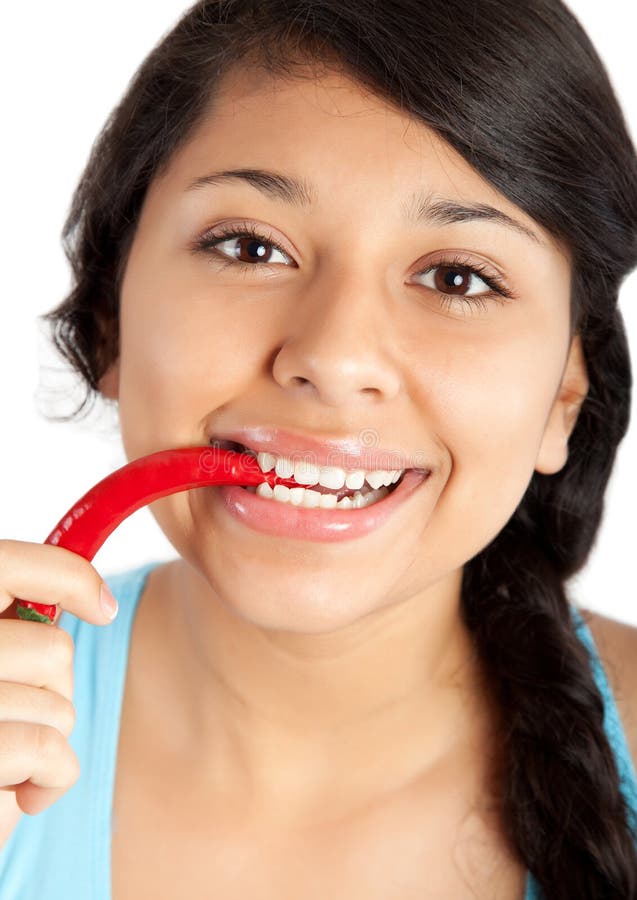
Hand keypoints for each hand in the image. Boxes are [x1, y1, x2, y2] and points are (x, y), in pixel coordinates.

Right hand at [0, 539, 116, 843]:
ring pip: (57, 706)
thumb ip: (21, 628)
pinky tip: (24, 792)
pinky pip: (46, 750)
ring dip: (50, 741)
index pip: (12, 564)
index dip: (71, 578)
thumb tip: (100, 605)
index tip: (103, 609)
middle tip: (17, 719)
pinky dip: (53, 778)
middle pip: (53, 650)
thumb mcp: (2, 663)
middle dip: (56, 693)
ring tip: (9, 758)